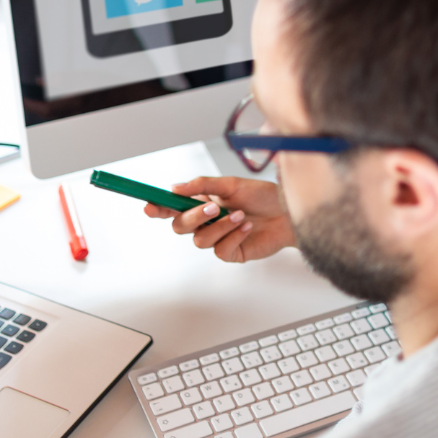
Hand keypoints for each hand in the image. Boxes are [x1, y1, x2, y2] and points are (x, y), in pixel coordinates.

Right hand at [144, 176, 295, 262]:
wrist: (288, 212)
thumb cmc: (262, 196)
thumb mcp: (231, 184)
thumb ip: (202, 185)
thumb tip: (175, 187)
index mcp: (203, 203)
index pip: (173, 208)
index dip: (158, 208)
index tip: (148, 206)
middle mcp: (207, 222)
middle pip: (180, 227)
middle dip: (193, 217)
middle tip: (213, 207)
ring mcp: (218, 239)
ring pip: (200, 240)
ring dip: (220, 226)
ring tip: (240, 215)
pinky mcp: (231, 253)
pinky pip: (221, 250)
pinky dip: (234, 236)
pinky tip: (247, 226)